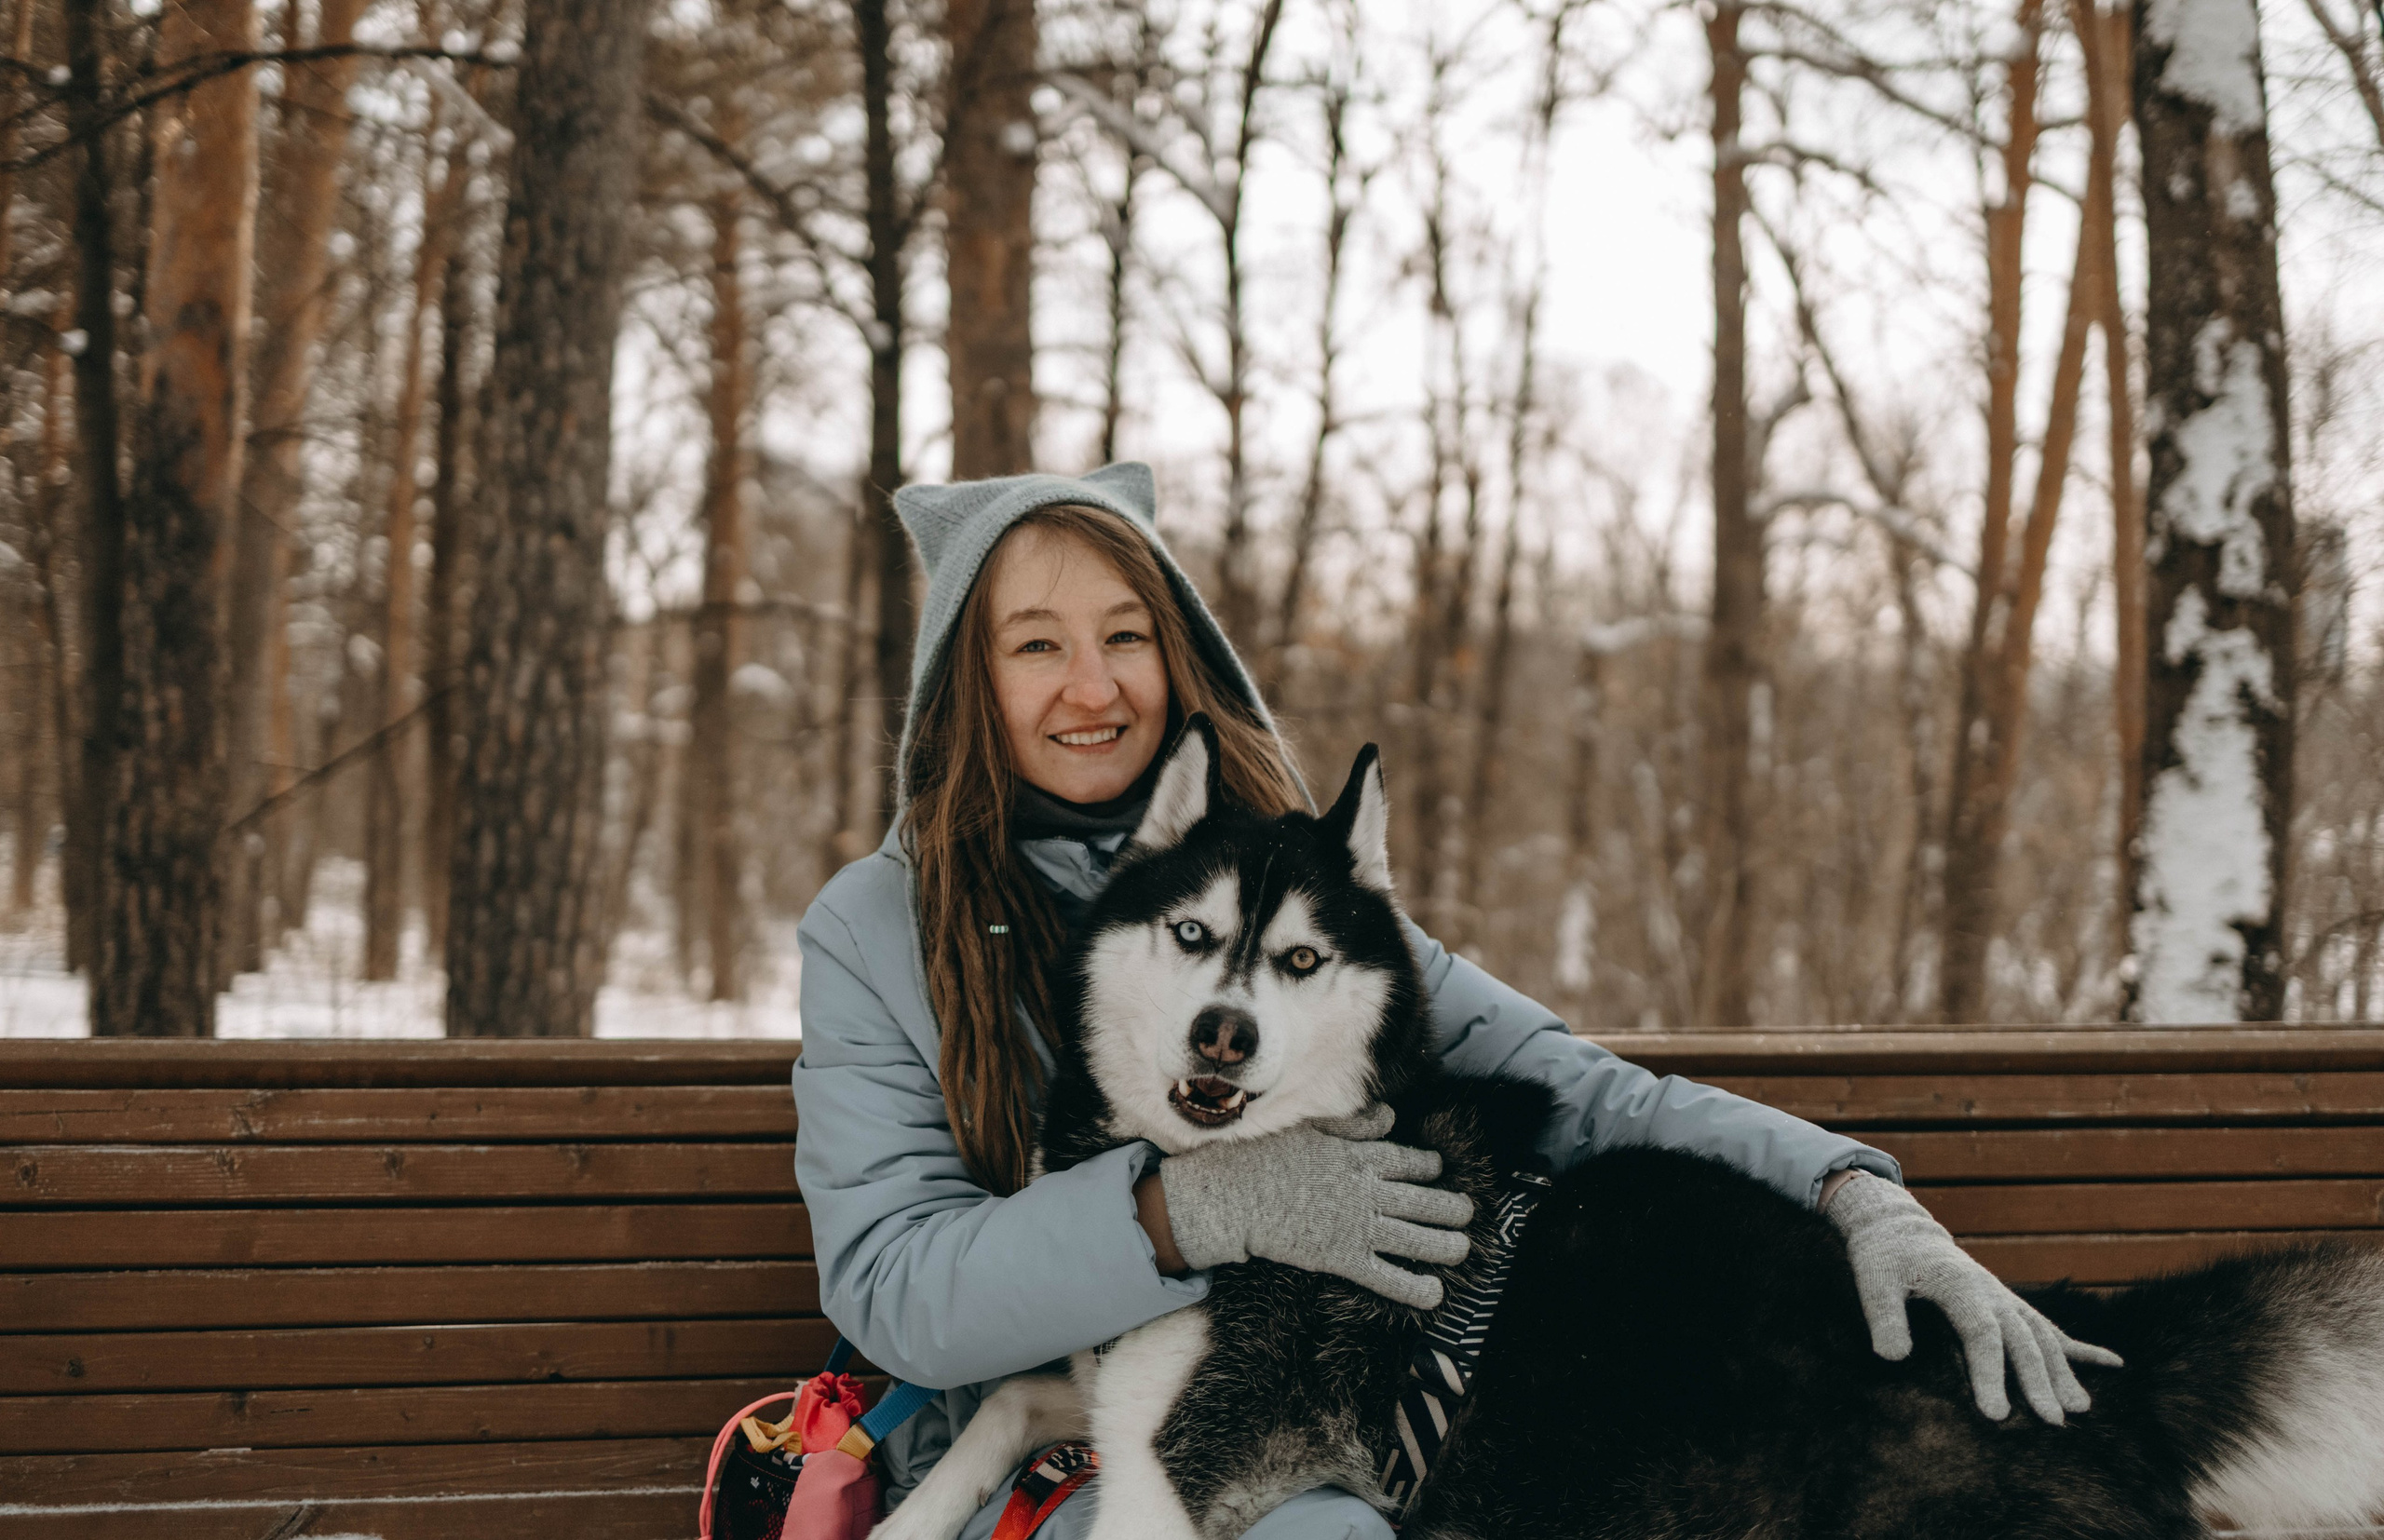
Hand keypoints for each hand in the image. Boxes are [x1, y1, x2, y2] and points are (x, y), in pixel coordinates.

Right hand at [1158, 1104, 1473, 1308]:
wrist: (1235, 1195)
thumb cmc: (1266, 1156)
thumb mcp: (1312, 1126)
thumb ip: (1354, 1123)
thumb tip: (1389, 1115)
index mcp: (1361, 1156)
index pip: (1409, 1161)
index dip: (1428, 1167)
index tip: (1437, 1170)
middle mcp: (1368, 1191)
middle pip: (1422, 1200)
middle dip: (1450, 1208)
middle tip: (1468, 1212)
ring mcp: (1357, 1226)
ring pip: (1415, 1238)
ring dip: (1445, 1245)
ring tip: (1463, 1248)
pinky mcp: (1342, 1257)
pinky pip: (1386, 1276)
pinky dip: (1413, 1287)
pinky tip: (1435, 1294)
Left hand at [1826, 1172, 2123, 1422]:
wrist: (1900, 1230)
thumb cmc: (1884, 1258)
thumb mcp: (1872, 1280)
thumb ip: (1883, 1316)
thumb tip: (1894, 1357)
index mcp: (1959, 1286)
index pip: (1981, 1335)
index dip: (1990, 1374)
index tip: (1995, 1416)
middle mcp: (1991, 1293)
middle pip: (2022, 1340)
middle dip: (2038, 1382)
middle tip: (2051, 1423)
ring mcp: (2005, 1299)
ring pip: (2043, 1337)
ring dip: (2063, 1372)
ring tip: (2080, 1409)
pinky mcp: (2009, 1305)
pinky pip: (2051, 1328)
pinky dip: (2083, 1348)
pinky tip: (2116, 1365)